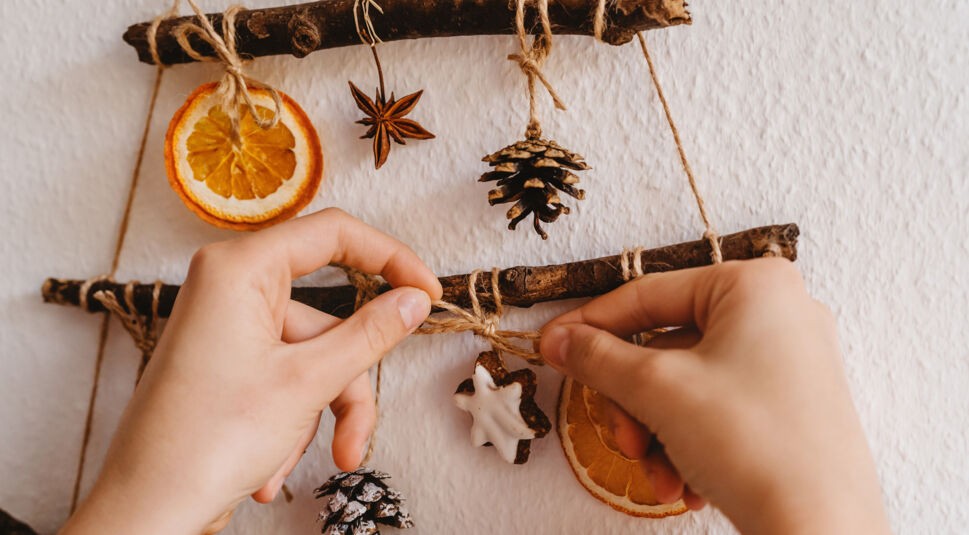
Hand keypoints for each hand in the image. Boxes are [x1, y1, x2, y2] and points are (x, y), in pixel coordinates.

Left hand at [62, 209, 442, 534]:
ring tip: (326, 458)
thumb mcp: (307, 382)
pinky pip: (288, 378)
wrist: (146, 512)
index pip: (333, 234)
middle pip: (328, 317)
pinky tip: (271, 468)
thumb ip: (370, 333)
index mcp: (239, 270)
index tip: (427, 292)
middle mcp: (230, 290)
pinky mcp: (229, 366)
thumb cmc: (203, 442)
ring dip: (323, 412)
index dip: (390, 258)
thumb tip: (413, 299)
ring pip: (313, 357)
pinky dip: (295, 421)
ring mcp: (228, 330)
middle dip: (348, 380)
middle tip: (365, 422)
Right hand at [540, 259, 889, 533]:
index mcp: (754, 285)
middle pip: (663, 346)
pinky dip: (687, 446)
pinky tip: (685, 484)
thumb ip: (599, 357)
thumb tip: (559, 339)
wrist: (822, 531)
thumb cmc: (756, 444)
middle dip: (632, 403)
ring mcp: (787, 362)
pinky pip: (715, 410)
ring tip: (658, 474)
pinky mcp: (789, 406)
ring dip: (655, 433)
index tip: (551, 347)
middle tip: (622, 438)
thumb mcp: (659, 389)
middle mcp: (777, 313)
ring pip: (684, 386)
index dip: (590, 324)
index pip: (647, 294)